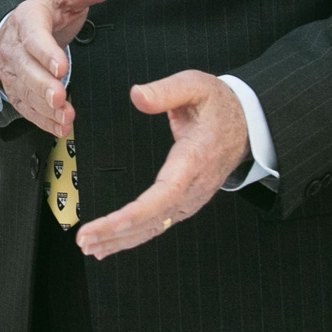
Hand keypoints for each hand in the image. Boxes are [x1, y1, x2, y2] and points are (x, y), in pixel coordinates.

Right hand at [0, 0, 116, 135]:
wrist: (17, 29)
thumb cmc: (49, 12)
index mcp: (28, 20)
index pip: (34, 37)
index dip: (45, 53)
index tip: (61, 67)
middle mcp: (16, 47)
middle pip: (26, 69)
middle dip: (42, 86)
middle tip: (60, 98)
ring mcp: (14, 72)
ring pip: (25, 92)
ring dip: (44, 108)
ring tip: (65, 118)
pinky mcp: (18, 91)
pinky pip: (27, 108)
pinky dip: (42, 120)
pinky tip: (60, 128)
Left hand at [73, 70, 248, 258]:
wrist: (247, 123)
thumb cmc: (219, 105)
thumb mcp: (196, 85)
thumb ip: (166, 91)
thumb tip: (137, 96)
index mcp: (194, 158)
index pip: (165, 194)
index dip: (136, 213)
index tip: (110, 223)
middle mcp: (193, 186)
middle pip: (154, 218)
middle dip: (117, 232)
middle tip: (84, 240)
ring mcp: (191, 198)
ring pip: (155, 227)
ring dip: (121, 240)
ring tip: (90, 247)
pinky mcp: (185, 202)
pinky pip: (159, 224)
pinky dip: (133, 237)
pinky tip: (111, 244)